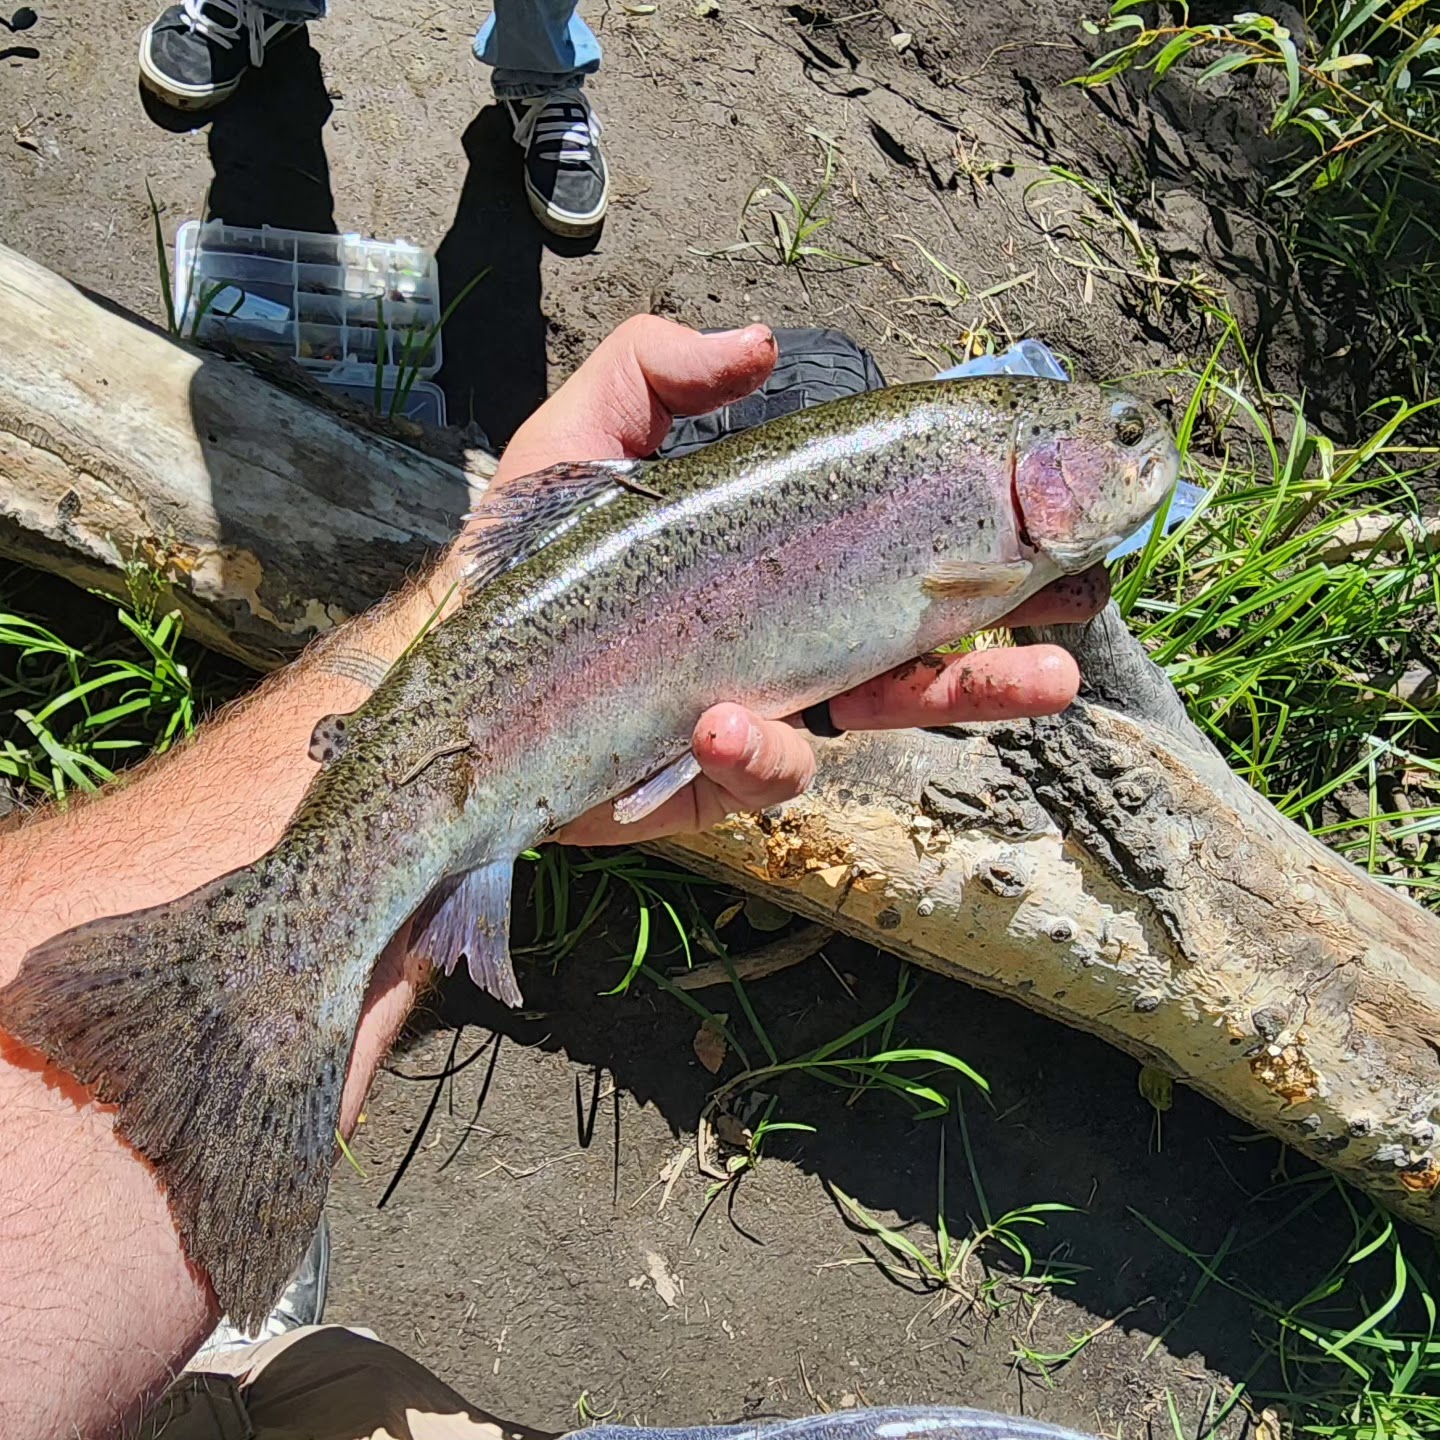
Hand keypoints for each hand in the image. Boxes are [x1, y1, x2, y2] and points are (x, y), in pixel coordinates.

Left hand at [487, 315, 1108, 845]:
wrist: (458, 677)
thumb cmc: (528, 558)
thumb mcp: (584, 438)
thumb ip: (659, 371)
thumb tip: (760, 340)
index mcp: (788, 554)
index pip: (907, 540)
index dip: (983, 529)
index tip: (1056, 511)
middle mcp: (797, 631)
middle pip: (932, 634)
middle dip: (1017, 626)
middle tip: (1085, 612)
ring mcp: (770, 708)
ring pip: (892, 712)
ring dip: (967, 694)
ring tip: (1044, 681)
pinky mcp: (720, 777)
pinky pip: (770, 772)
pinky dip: (761, 750)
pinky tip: (721, 722)